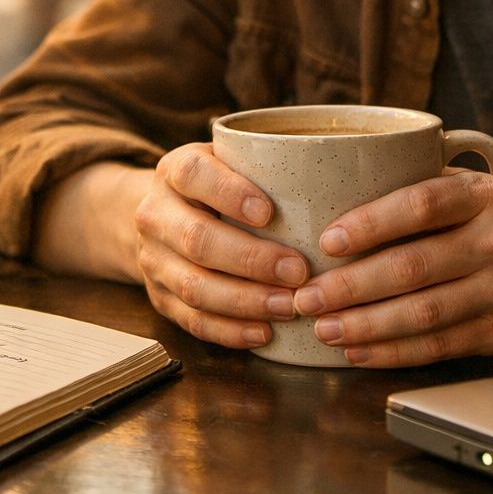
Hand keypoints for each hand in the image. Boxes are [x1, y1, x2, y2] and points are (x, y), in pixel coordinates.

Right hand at [133, 143, 311, 349]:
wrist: (162, 214)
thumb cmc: (216, 185)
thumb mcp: (230, 161)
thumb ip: (267, 168)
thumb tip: (339, 183)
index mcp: (175, 170)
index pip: (195, 175)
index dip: (230, 193)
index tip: (268, 213)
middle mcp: (156, 214)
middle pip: (197, 240)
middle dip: (251, 260)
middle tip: (299, 272)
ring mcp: (153, 260)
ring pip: (194, 287)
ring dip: (245, 302)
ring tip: (289, 306)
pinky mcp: (160, 298)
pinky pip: (192, 321)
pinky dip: (230, 331)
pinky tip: (265, 332)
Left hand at [290, 171, 492, 366]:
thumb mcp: (488, 193)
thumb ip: (430, 190)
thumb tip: (344, 191)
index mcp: (488, 196)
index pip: (422, 204)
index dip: (370, 223)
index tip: (327, 241)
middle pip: (412, 266)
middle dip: (350, 287)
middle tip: (306, 296)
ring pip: (422, 314)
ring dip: (364, 326)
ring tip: (323, 329)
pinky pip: (439, 346)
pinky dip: (394, 352)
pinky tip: (360, 351)